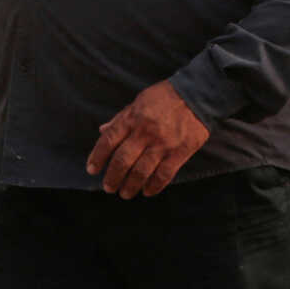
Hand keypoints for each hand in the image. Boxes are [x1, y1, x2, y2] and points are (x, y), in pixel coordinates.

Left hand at [87, 81, 210, 197]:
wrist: (197, 95)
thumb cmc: (165, 97)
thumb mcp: (138, 102)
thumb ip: (121, 118)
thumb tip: (102, 131)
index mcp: (132, 118)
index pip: (109, 141)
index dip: (98, 157)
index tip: (92, 169)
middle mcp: (145, 132)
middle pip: (122, 161)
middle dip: (112, 177)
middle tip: (108, 187)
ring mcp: (163, 144)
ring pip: (141, 172)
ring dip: (130, 186)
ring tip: (125, 194)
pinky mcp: (179, 152)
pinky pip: (164, 175)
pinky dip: (154, 186)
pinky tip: (147, 192)